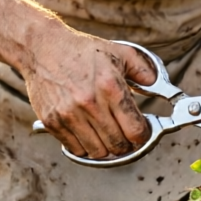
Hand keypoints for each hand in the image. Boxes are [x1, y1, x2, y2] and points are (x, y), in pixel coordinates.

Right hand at [25, 28, 154, 160]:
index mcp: (110, 86)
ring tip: (108, 134)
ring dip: (106, 148)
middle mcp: (90, 103)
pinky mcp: (52, 122)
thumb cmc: (82, 51)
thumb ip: (143, 70)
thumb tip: (157, 86)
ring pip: (98, 152)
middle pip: (118, 145)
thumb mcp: (118, 52)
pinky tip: (89, 133)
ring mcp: (69, 115)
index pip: (135, 130)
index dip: (144, 135)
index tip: (143, 132)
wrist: (43, 47)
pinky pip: (76, 149)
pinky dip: (86, 147)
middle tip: (126, 135)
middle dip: (127, 144)